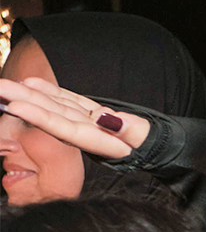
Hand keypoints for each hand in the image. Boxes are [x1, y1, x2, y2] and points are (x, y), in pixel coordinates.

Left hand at [0, 77, 149, 157]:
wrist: (163, 148)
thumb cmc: (157, 145)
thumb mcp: (147, 139)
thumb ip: (129, 131)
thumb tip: (108, 120)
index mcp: (100, 143)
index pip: (65, 129)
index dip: (40, 117)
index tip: (16, 106)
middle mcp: (88, 133)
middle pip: (53, 116)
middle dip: (25, 101)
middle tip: (0, 88)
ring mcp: (87, 123)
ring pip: (55, 107)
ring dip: (30, 95)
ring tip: (7, 84)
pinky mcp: (90, 115)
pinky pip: (67, 102)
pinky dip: (50, 93)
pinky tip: (31, 83)